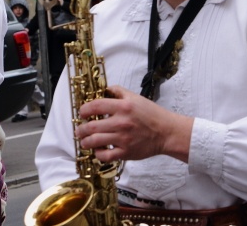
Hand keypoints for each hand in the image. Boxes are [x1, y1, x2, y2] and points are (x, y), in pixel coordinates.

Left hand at [76, 85, 193, 162]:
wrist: (166, 132)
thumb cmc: (152, 115)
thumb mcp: (136, 98)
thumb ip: (119, 92)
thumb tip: (104, 90)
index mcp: (124, 107)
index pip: (96, 106)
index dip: (84, 110)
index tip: (82, 113)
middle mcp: (122, 122)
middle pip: (91, 126)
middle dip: (81, 129)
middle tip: (80, 130)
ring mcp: (123, 139)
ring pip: (95, 141)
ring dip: (85, 142)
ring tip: (85, 141)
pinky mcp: (126, 152)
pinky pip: (105, 156)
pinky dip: (98, 154)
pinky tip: (98, 150)